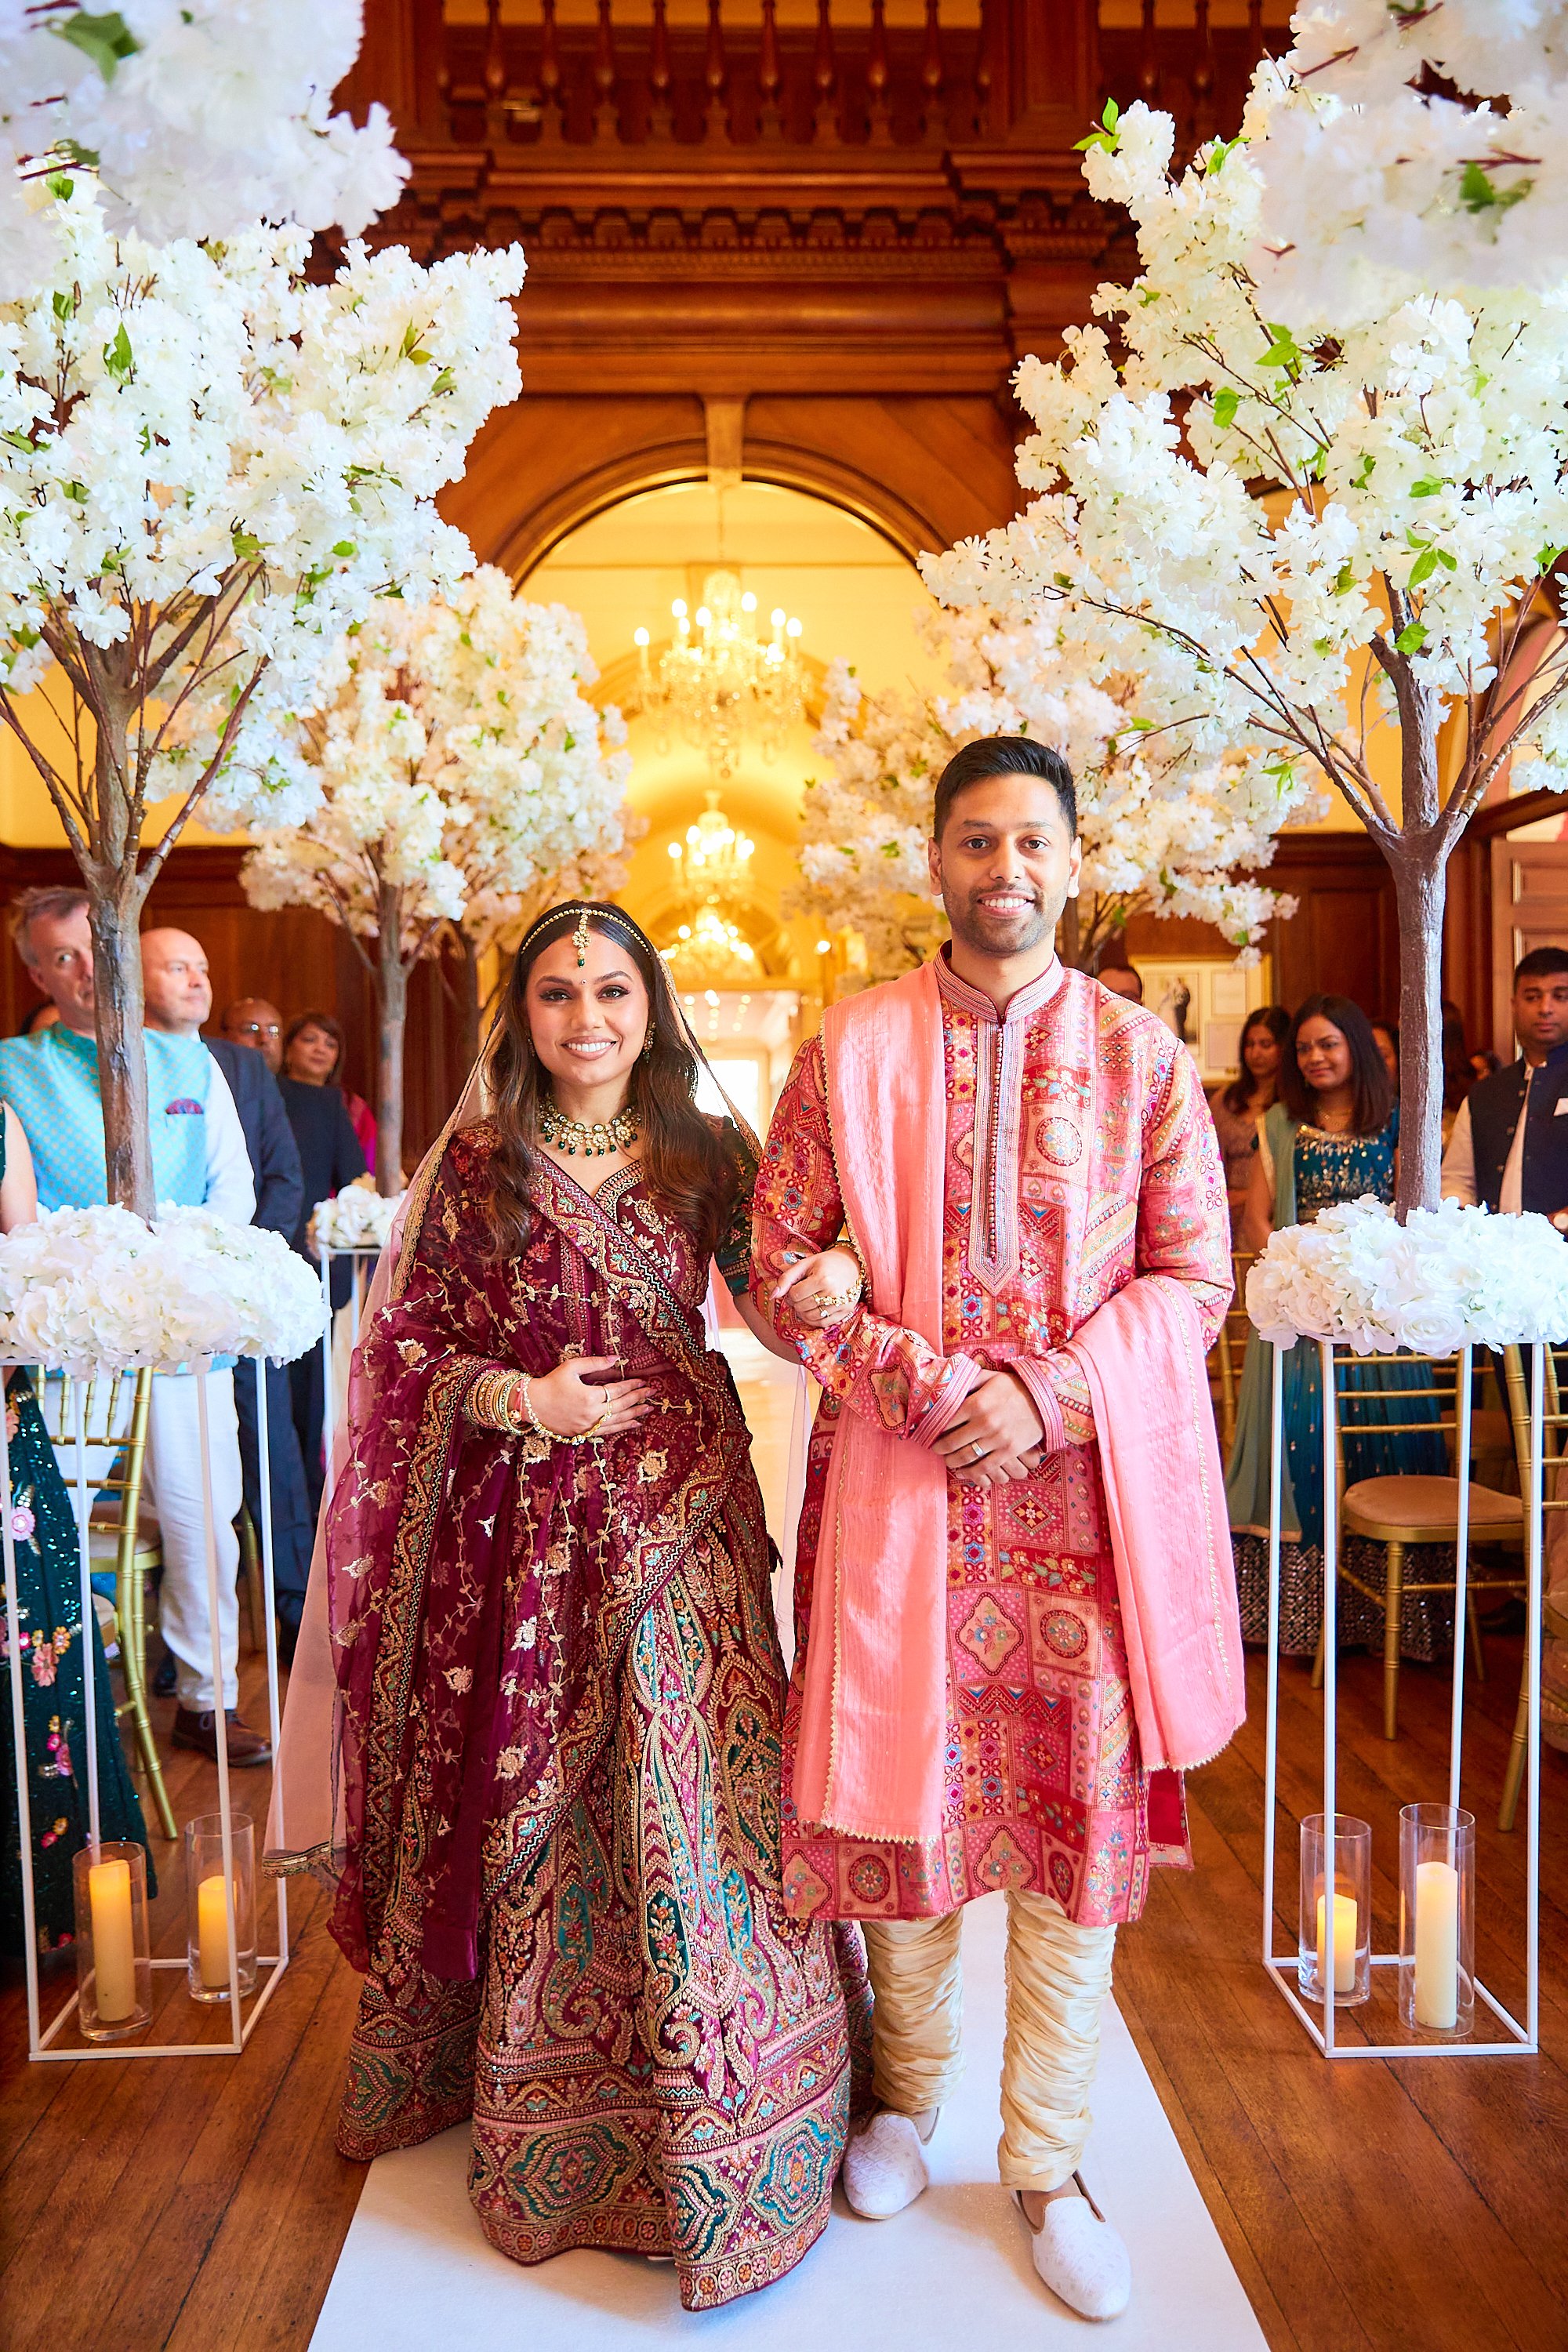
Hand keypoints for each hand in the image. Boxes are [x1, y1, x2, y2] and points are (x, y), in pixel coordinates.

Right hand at [527, 1354, 652, 1438]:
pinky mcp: (585, 1433)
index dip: (632, 1385)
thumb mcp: (572, 1367)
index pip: (618, 1390)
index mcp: (590, 1396)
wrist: (533, 1405)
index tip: (643, 1381)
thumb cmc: (551, 1383)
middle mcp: (592, 1413)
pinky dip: (623, 1427)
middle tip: (653, 1392)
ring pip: (619, 1420)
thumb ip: (595, 1363)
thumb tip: (617, 1359)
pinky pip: (609, 1431)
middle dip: (639, 1397)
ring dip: (636, 1413)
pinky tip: (634, 1423)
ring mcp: (589, 1426)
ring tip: (649, 1408)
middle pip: (622, 1405)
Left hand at [771, 1246, 863, 1330]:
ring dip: (803, 1312)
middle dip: (796, 1303)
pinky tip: (813, 1310)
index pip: (795, 1295)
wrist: (851, 1264)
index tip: (795, 1287)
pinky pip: (823, 1323)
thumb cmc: (825, 1263)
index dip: (790, 1293)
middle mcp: (834, 1293)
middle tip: (800, 1295)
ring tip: (805, 1302)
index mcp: (823, 1279)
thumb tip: (772, 1296)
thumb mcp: (804, 1264)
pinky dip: (814, 1320)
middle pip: (802, 1307)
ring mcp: (841, 1304)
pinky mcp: (846, 1311)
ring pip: (811, 1317)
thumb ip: (786, 1279)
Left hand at [932, 1371, 1044, 1484]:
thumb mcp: (990, 1378)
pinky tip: (964, 1470)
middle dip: (939, 1448)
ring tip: (947, 1460)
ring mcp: (997, 1438)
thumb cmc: (1014, 1387)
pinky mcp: (1009, 1451)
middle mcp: (985, 1422)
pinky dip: (971, 1472)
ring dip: (952, 1462)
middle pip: (952, 1442)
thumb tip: (946, 1381)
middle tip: (935, 1449)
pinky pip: (985, 1467)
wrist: (1044, 1399)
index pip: (946, 1420)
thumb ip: (967, 1380)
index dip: (933, 1429)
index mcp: (977, 1403)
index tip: (928, 1432)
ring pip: (966, 1457)